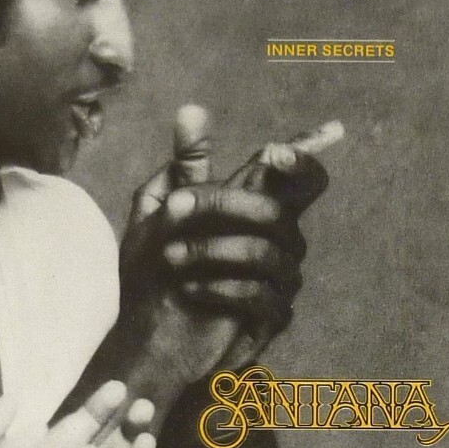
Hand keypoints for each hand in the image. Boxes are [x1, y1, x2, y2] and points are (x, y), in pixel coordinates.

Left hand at [95, 107, 339, 401]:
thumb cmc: (154, 273)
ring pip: (266, 252)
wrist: (146, 337)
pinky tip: (191, 289)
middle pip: (277, 211)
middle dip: (223, 204)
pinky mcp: (273, 317)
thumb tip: (192, 109)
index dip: (302, 159)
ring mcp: (280, 280)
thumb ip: (182, 166)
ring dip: (211, 249)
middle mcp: (277, 241)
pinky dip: (221, 287)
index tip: (274, 153)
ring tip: (170, 258)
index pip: (300, 178)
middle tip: (177, 208)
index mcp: (255, 210)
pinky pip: (261, 294)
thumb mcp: (159, 213)